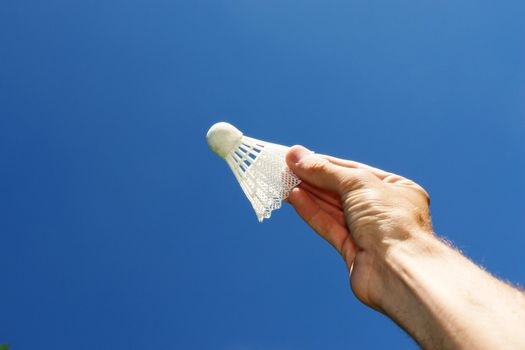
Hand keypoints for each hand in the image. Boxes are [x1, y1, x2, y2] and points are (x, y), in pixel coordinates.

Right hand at [286, 145, 432, 309]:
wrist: (399, 271)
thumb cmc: (391, 221)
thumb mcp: (357, 183)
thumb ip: (324, 170)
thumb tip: (296, 155)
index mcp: (396, 188)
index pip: (354, 170)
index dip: (325, 163)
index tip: (298, 157)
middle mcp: (384, 210)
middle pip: (341, 190)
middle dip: (313, 179)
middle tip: (285, 168)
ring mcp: (369, 232)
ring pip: (333, 209)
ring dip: (309, 194)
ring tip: (284, 181)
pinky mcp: (354, 251)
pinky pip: (329, 226)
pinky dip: (311, 211)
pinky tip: (294, 198)